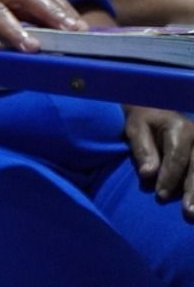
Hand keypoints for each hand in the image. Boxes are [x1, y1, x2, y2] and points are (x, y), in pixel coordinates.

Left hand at [125, 106, 193, 220]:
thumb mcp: (136, 129)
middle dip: (193, 191)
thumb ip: (143, 150)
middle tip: (188, 211)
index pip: (177, 157)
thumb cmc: (143, 122)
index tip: (160, 195)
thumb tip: (148, 174)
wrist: (156, 112)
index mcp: (180, 128)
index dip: (169, 177)